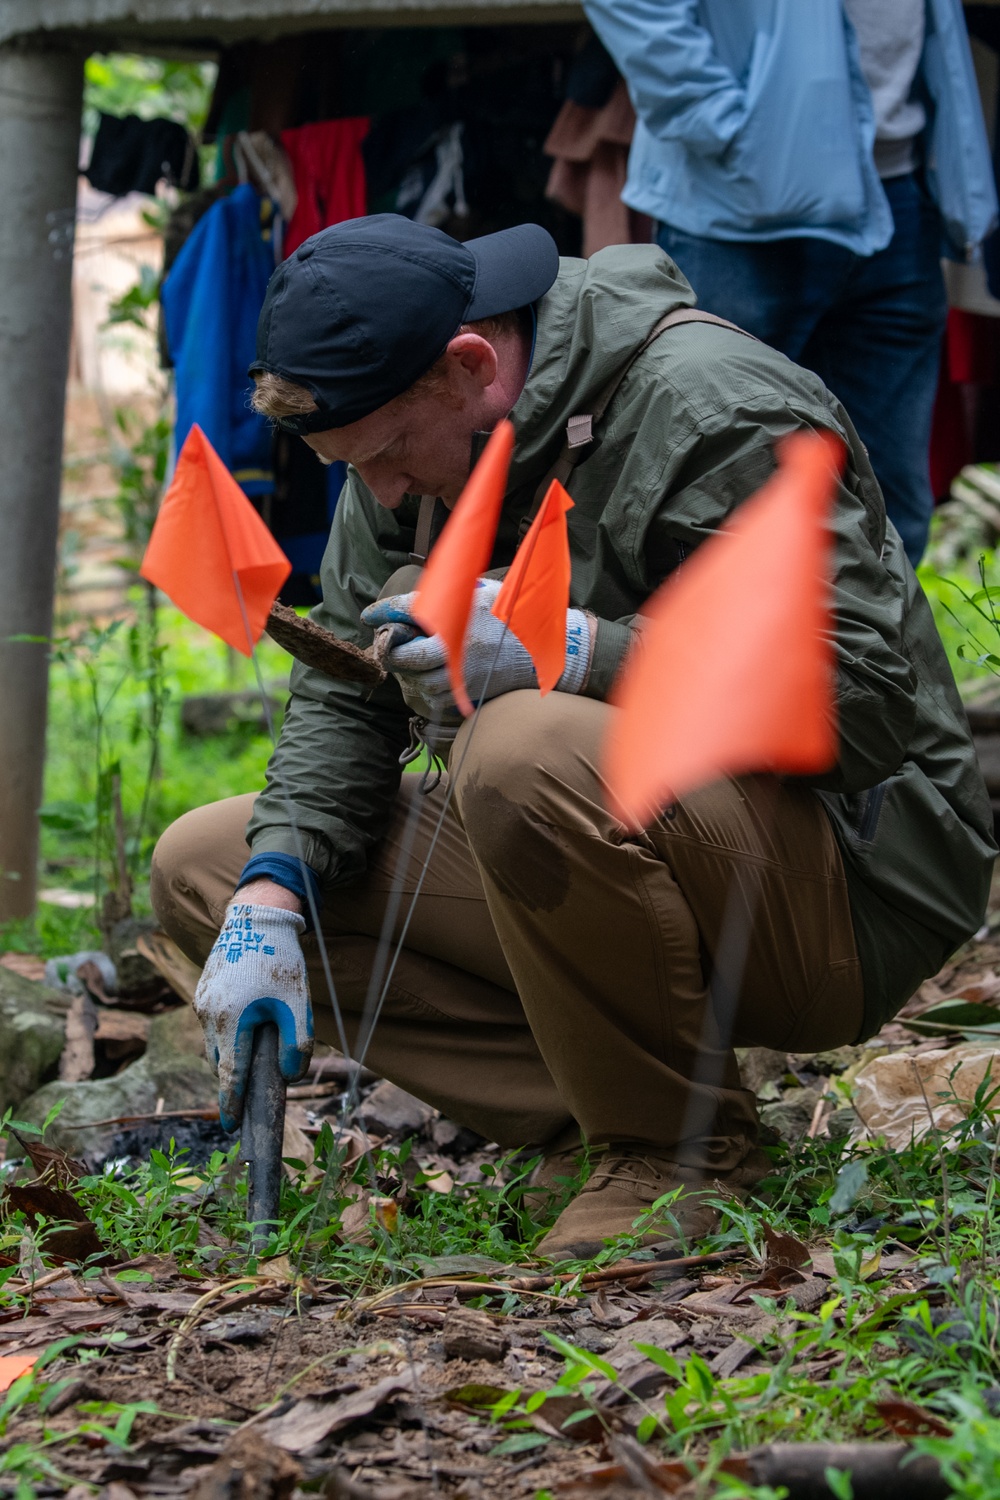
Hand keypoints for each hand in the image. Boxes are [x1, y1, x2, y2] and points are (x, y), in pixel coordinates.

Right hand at [193, 902, 312, 1130]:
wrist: (257, 917)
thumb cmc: (281, 961)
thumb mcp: (298, 1005)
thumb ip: (296, 1045)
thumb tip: (288, 1077)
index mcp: (231, 1021)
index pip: (229, 1074)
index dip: (231, 1103)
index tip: (230, 1127)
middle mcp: (209, 1014)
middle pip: (220, 1061)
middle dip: (232, 1080)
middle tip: (246, 1097)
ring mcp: (202, 1001)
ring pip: (215, 1042)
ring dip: (230, 1054)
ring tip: (250, 1059)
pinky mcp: (203, 990)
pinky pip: (212, 1023)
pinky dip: (226, 1033)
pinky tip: (245, 1028)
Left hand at [362, 580, 590, 714]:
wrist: (544, 649)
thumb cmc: (513, 616)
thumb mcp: (483, 593)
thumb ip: (452, 595)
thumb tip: (415, 600)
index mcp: (460, 616)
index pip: (410, 611)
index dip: (384, 612)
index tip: (368, 615)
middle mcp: (459, 646)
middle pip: (408, 655)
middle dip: (392, 651)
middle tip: (387, 646)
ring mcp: (464, 673)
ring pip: (419, 681)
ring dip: (407, 673)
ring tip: (406, 662)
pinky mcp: (470, 692)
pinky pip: (436, 697)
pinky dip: (423, 689)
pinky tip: (423, 678)